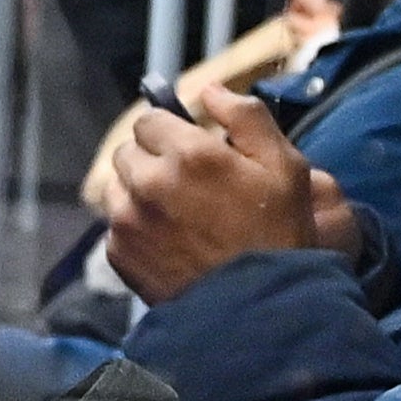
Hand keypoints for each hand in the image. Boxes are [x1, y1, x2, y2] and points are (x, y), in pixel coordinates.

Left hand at [100, 76, 351, 301]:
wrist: (259, 309)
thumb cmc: (279, 234)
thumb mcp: (284, 166)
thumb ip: (247, 117)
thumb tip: (209, 91)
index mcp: (187, 153)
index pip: (149, 120)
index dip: (171, 132)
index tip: (190, 151)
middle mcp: (148, 181)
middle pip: (128, 151)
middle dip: (152, 160)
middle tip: (187, 185)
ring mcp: (128, 220)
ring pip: (117, 187)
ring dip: (138, 192)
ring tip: (176, 214)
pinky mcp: (119, 253)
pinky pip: (116, 225)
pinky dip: (135, 228)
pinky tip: (168, 242)